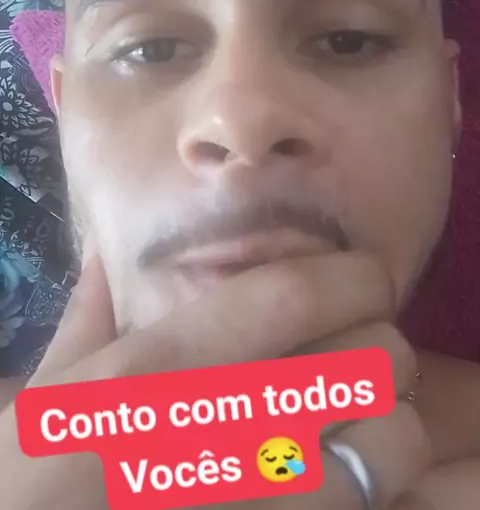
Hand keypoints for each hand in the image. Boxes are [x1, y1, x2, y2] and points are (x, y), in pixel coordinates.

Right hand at [0, 251, 429, 509]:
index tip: (363, 274)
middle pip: (363, 358)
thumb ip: (87, 318)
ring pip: (391, 439)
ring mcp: (265, 497)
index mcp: (160, 371)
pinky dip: (377, 479)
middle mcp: (224, 428)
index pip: (292, 296)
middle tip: (356, 348)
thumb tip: (106, 254)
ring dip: (388, 419)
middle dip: (380, 345)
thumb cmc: (35, 487)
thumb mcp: (46, 398)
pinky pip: (374, 503)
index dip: (350, 275)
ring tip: (358, 417)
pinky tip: (341, 472)